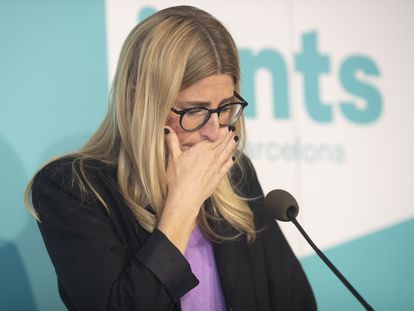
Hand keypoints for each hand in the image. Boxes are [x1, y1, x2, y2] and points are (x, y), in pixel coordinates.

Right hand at [157, 126, 237, 251]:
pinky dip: (231, 159)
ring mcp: (217, 167)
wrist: (186, 198)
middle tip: (233, 128)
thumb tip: (167, 128)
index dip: (222, 130)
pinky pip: (227, 165)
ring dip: (232, 145)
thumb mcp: (173, 158)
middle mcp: (212, 157)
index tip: (226, 124)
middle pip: (223, 143)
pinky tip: (233, 157)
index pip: (215, 137)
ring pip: (227, 153)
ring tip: (235, 138)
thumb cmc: (178, 179)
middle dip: (228, 135)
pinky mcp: (218, 177)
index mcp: (201, 150)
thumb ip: (172, 142)